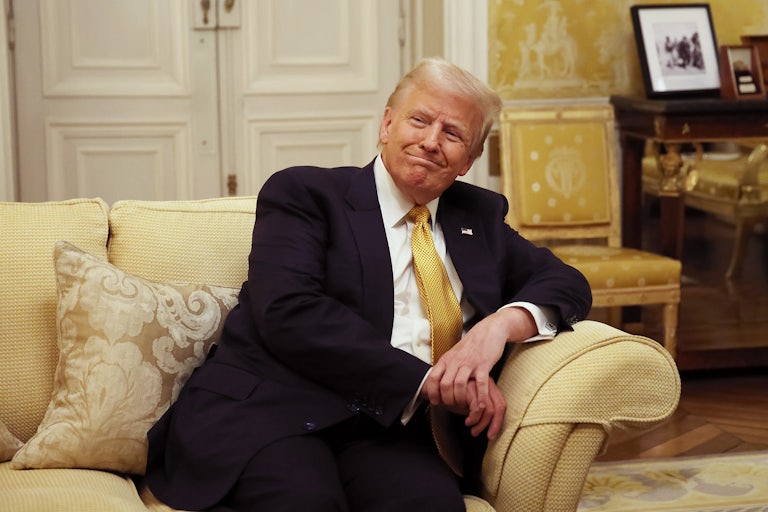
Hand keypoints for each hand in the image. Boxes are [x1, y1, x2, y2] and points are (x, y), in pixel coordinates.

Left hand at [423, 307, 535, 429]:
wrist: (489, 330)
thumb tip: (437, 381)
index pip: (433, 377)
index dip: (432, 392)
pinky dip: (480, 396)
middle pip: (445, 384)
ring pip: (459, 384)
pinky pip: (480, 383)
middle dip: (446, 399)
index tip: (435, 401)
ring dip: (460, 399)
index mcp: (447, 359)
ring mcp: (469, 363)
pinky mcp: (483, 365)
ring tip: (463, 406)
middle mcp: (456, 361)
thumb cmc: (471, 345)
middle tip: (451, 407)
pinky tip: (480, 405)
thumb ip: (446, 366)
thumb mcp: (454, 354)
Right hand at [443, 378, 505, 438]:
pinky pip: (477, 408)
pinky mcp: (469, 387)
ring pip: (488, 409)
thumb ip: (480, 411)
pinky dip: (473, 419)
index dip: (498, 422)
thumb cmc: (453, 398)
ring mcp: (477, 384)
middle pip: (499, 406)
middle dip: (494, 425)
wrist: (435, 388)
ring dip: (480, 424)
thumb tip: (492, 428)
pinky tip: (467, 422)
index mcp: (488, 387)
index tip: (491, 435)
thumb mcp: (469, 406)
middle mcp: (485, 383)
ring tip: (471, 428)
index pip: (501, 404)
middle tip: (485, 435)